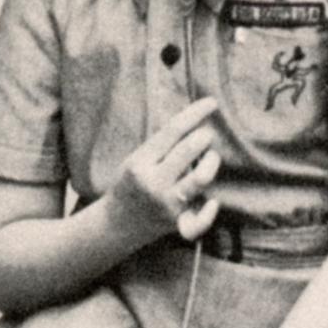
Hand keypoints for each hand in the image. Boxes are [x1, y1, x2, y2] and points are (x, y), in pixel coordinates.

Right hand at [112, 97, 223, 241]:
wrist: (115, 224)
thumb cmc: (131, 183)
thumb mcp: (135, 159)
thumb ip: (161, 143)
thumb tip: (194, 117)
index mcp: (139, 162)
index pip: (173, 130)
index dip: (195, 113)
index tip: (212, 102)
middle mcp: (153, 183)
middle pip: (188, 150)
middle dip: (204, 137)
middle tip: (206, 136)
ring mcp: (166, 204)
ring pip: (201, 179)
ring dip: (211, 162)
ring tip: (210, 157)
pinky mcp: (176, 224)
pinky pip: (199, 223)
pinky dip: (210, 212)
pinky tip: (212, 202)